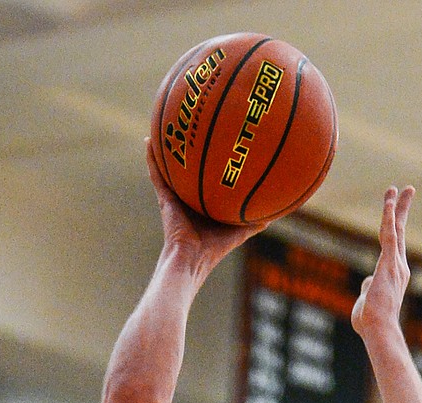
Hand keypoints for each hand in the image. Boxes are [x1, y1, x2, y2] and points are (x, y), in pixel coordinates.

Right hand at [147, 139, 265, 279]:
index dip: (209, 163)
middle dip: (188, 149)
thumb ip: (252, 223)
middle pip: (187, 168)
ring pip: (169, 167)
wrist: (192, 258)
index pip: (205, 178)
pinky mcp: (164, 197)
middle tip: (190, 125)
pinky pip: (156, 174)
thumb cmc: (214, 249)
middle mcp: (187, 196)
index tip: (217, 143)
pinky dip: (150, 158)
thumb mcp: (238, 232)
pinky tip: (148, 140)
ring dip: (166, 147)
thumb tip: (274, 215)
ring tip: (166, 125)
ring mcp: (174, 195)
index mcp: (203, 203)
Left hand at [352, 186, 413, 341]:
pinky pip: (389, 236)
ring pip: (394, 229)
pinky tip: (388, 203)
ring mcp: (395, 265)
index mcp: (394, 274)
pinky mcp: (389, 264)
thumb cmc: (371, 322)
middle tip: (407, 189)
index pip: (394, 245)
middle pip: (400, 231)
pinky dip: (389, 218)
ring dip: (393, 207)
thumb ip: (369, 287)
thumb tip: (368, 280)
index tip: (395, 212)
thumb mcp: (367, 301)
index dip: (394, 225)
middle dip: (402, 209)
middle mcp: (399, 266)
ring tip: (393, 189)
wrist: (378, 330)